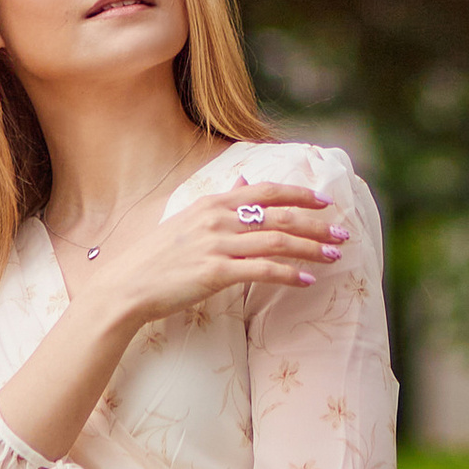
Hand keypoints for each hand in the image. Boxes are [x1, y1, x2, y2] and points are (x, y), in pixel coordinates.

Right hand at [96, 180, 344, 329]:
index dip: (300, 195)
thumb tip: (243, 182)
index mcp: (212, 203)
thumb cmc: (157, 256)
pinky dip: (289, 274)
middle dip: (316, 224)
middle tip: (342, 232)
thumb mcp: (188, 220)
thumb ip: (220, 202)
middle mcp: (218, 219)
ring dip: (311, 248)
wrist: (126, 286)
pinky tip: (307, 280)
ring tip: (334, 256)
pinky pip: (262, 271)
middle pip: (280, 216)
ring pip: (277, 242)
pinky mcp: (216, 273)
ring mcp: (217, 245)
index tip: (326, 202)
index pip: (266, 192)